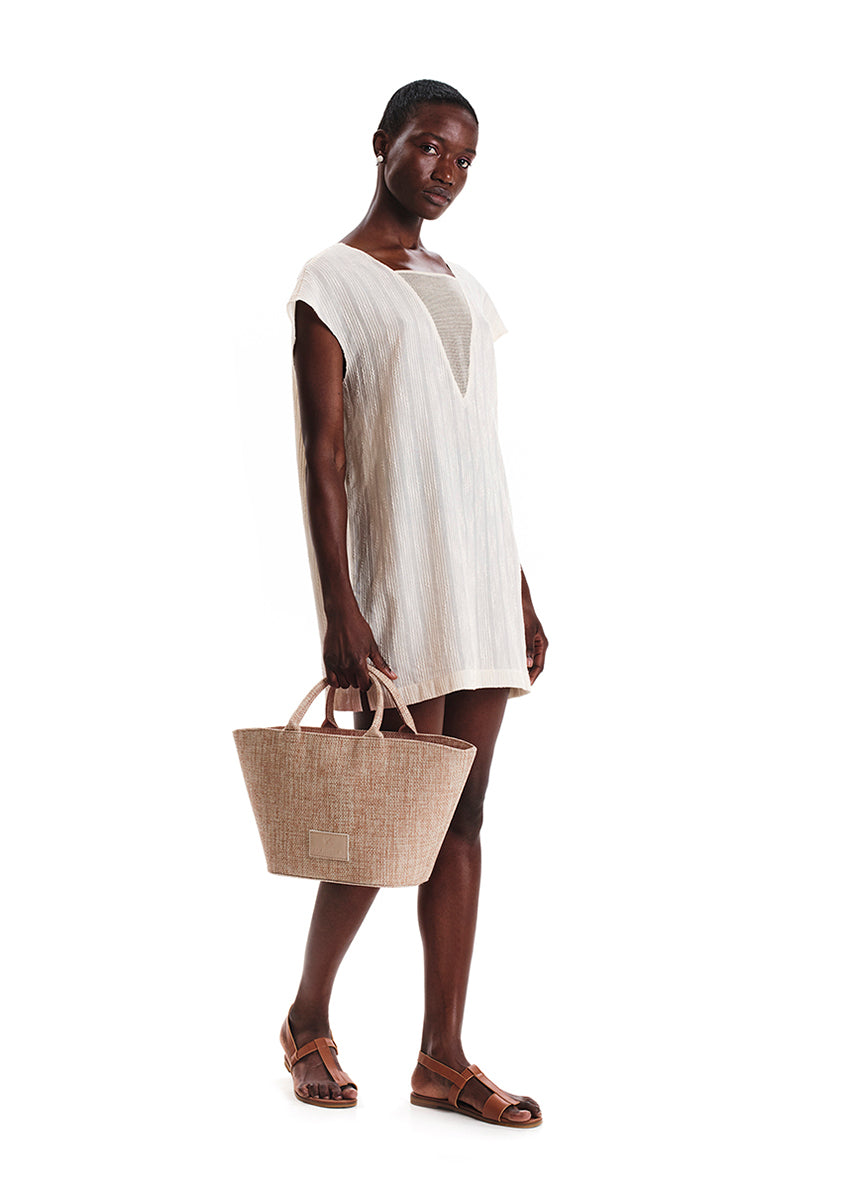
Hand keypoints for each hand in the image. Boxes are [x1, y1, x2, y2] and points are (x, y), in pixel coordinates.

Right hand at [322, 604, 396, 691]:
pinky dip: (336, 681)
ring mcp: (335, 664)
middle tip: (360, 670)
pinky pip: (331, 680)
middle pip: (354, 685)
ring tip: (351, 670)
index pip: (364, 685)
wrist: (342, 617)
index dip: (367, 683)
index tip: (368, 679)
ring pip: (343, 684)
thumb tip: (392, 676)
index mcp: (358, 662)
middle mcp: (346, 665)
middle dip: (358, 680)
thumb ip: (381, 664)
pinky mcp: (327, 661)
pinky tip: (341, 674)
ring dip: (348, 680)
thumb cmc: (358, 628)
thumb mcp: (372, 646)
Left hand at [521, 570, 547, 684]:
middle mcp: (537, 645)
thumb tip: (527, 664)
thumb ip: (527, 646)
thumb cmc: (523, 613)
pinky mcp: (521, 640)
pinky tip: (505, 666)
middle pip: (533, 666)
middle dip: (526, 676)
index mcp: (542, 644)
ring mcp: (529, 643)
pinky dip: (514, 662)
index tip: (526, 686)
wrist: (517, 600)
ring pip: (526, 661)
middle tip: (516, 686)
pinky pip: (519, 654)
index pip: (539, 666)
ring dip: (520, 670)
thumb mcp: (526, 630)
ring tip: (510, 679)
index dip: (533, 677)